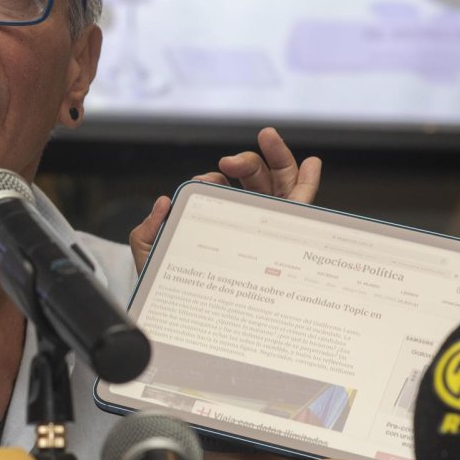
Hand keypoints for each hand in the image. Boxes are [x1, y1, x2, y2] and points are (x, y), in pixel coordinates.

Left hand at [129, 127, 321, 269]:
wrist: (187, 322)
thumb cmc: (173, 288)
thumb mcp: (152, 254)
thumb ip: (149, 229)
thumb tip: (164, 203)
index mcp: (215, 217)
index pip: (221, 188)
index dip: (214, 180)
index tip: (206, 183)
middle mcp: (244, 218)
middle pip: (252, 179)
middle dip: (246, 161)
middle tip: (230, 163)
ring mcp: (268, 224)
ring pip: (277, 184)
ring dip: (277, 156)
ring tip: (269, 137)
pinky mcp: (289, 238)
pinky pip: (302, 206)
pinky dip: (307, 182)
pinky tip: (310, 164)